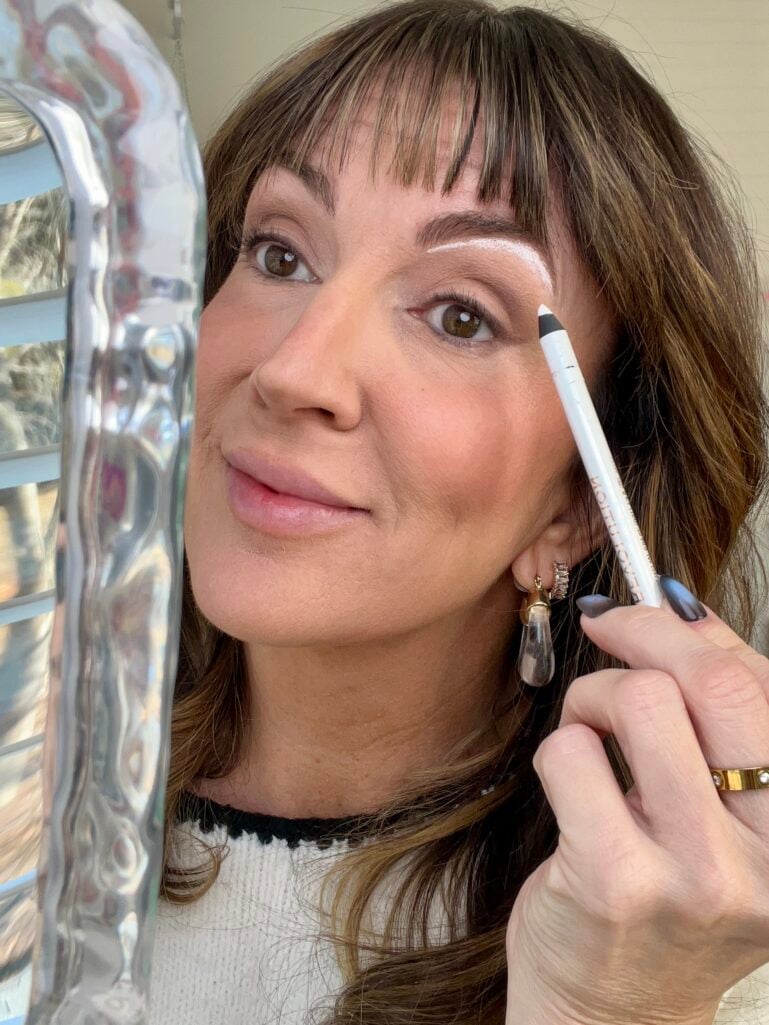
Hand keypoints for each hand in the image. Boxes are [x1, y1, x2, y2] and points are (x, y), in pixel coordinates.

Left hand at [504, 577, 768, 1024]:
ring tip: (593, 736)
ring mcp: (698, 875)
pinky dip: (560, 751)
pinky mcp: (618, 882)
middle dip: (641, 632)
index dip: (693, 627)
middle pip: (711, 683)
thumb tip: (682, 609)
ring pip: (638, 701)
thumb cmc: (666, 896)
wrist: (615, 1013)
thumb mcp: (720, 812)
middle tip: (607, 630)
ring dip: (595, 699)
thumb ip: (715, 714)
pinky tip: (573, 789)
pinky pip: (572, 752)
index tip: (653, 605)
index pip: (761, 685)